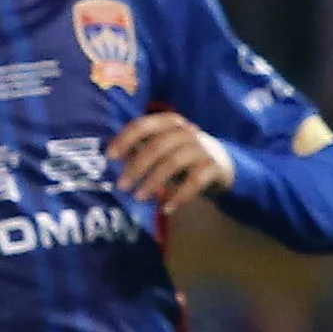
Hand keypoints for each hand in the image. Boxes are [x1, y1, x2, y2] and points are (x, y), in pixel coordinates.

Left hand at [108, 112, 234, 211]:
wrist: (222, 165)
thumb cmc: (181, 156)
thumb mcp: (161, 149)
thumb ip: (139, 149)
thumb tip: (113, 156)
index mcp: (169, 122)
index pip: (143, 125)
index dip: (125, 139)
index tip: (110, 157)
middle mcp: (187, 131)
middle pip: (157, 146)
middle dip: (136, 166)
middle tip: (122, 185)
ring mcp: (202, 148)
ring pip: (174, 162)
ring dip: (153, 181)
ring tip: (139, 197)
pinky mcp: (214, 167)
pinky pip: (195, 182)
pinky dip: (179, 196)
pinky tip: (166, 209)